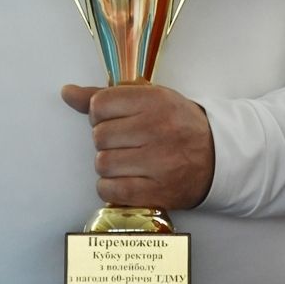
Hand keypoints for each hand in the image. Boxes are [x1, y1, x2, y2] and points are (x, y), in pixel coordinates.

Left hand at [61, 82, 214, 209]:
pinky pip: (110, 190)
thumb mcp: (149, 98)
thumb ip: (106, 95)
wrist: (217, 156)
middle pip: (99, 136)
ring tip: (126, 159)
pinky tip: (125, 178)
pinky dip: (110, 187)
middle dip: (105, 139)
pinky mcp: (158, 191)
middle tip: (123, 140)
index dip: (100, 113)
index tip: (113, 118)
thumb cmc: (177, 123)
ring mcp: (158, 162)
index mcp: (154, 101)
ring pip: (103, 163)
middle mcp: (156, 129)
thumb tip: (67, 92)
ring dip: (108, 164)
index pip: (100, 104)